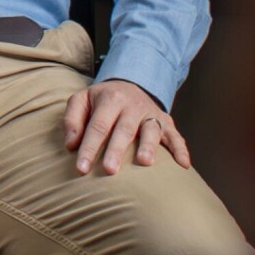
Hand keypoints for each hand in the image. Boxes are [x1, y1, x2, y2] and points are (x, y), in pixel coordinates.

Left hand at [63, 79, 191, 174]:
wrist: (131, 84)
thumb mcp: (82, 100)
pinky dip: (181, 150)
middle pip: (124, 130)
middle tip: (109, 170)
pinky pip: (176, 136)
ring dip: (149, 146)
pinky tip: (184, 166)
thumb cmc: (102, 100)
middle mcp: (132, 106)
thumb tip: (71, 144)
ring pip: (151, 130)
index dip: (89, 147)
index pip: (98, 126)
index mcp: (110, 99)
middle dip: (116, 150)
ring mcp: (151, 114)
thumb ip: (72, 119)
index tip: (81, 168)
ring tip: (144, 162)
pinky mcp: (167, 122)